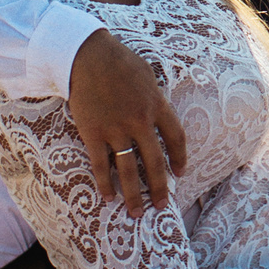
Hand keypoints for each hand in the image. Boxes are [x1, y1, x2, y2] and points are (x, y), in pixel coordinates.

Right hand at [67, 29, 187, 210]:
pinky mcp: (93, 133)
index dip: (180, 158)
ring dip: (133, 194)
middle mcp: (140, 122)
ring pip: (128, 169)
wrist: (88, 56)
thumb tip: (160, 112)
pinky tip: (108, 197)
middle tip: (162, 206)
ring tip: (137, 213)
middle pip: (155, 161)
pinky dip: (105, 183)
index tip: (180, 173)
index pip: (176, 138)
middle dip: (160, 187)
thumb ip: (155, 98)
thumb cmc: (120, 61)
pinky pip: (101, 164)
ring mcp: (116, 129)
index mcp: (157, 106)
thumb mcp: (148, 76)